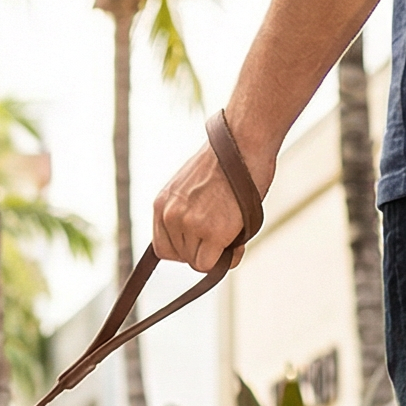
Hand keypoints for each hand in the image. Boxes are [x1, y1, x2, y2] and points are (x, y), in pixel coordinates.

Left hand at [151, 133, 274, 274]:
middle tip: (225, 231)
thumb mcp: (192, 187)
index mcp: (162, 205)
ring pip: (197, 261)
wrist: (243, 141)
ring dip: (216, 251)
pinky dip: (225, 259)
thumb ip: (188, 214)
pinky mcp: (212, 232)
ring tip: (233, 227)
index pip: (163, 248)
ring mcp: (189, 224)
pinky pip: (211, 264)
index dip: (185, 249)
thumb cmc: (229, 160)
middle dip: (203, 249)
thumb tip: (201, 246)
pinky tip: (236, 241)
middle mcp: (170, 216)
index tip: (202, 241)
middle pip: (181, 256)